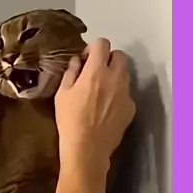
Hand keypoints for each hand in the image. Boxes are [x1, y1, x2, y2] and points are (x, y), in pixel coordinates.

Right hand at [54, 39, 135, 168]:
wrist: (87, 148)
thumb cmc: (70, 120)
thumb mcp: (62, 94)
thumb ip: (71, 72)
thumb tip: (77, 61)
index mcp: (96, 71)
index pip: (102, 43)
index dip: (93, 48)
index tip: (85, 60)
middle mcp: (115, 78)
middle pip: (119, 55)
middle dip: (108, 58)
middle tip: (95, 71)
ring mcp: (126, 93)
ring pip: (124, 74)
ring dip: (114, 75)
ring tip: (101, 91)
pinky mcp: (131, 108)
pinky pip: (126, 93)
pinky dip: (118, 95)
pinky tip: (106, 108)